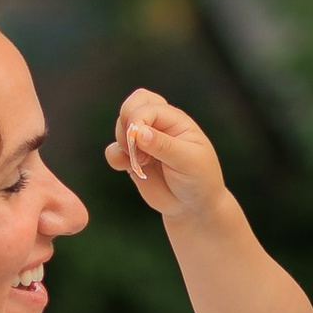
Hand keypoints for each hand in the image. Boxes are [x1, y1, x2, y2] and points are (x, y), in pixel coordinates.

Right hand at [109, 89, 226, 224]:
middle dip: (125, 123)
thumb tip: (139, 132)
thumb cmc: (199, 179)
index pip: (147, 105)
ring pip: (120, 127)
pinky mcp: (133, 159)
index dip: (137, 119)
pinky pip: (113, 150)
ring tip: (142, 163)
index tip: (139, 141)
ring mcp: (144, 142)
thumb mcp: (188, 160)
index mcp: (174, 120)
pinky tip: (129, 168)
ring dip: (123, 144)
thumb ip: (164, 145)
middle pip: (131, 106)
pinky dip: (115, 158)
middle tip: (134, 145)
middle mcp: (158, 126)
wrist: (193, 207)